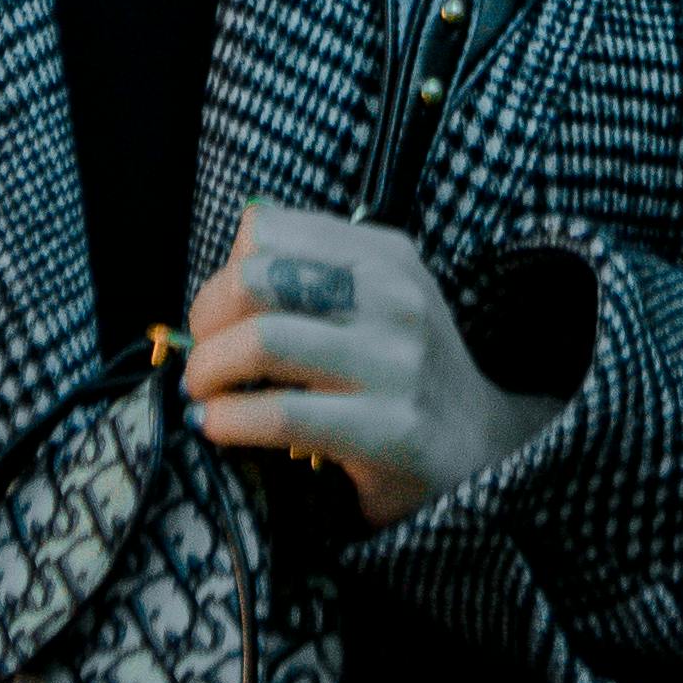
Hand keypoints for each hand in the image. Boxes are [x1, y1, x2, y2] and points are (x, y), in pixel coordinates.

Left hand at [183, 202, 561, 530]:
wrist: (482, 452)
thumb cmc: (403, 372)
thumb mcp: (377, 300)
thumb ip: (312, 272)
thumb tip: (226, 269)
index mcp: (384, 255)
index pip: (269, 230)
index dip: (226, 271)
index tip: (218, 312)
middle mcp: (395, 298)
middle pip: (258, 278)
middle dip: (207, 317)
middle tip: (199, 355)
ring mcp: (396, 364)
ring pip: (264, 342)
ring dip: (208, 370)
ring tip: (200, 392)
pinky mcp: (389, 431)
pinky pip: (283, 414)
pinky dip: (230, 419)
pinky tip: (216, 426)